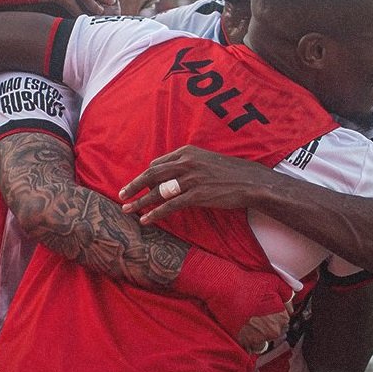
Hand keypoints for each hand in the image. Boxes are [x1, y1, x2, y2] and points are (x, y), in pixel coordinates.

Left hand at [119, 145, 275, 224]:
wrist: (251, 181)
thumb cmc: (229, 172)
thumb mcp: (205, 160)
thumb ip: (186, 164)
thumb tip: (169, 174)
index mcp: (186, 152)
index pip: (157, 163)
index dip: (145, 175)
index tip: (136, 184)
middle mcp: (186, 162)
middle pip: (151, 174)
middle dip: (134, 186)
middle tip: (121, 194)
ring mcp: (191, 179)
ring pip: (158, 191)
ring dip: (140, 201)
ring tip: (127, 209)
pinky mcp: (197, 195)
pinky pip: (170, 205)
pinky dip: (155, 213)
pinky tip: (146, 219)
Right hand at [176, 246, 291, 350]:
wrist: (225, 289)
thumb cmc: (247, 285)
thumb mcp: (274, 282)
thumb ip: (287, 294)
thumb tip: (291, 302)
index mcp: (282, 318)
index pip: (285, 321)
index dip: (276, 314)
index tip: (268, 310)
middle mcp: (272, 331)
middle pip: (274, 332)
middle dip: (268, 324)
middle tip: (257, 314)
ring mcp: (257, 338)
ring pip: (262, 341)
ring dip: (258, 335)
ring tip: (250, 323)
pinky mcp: (242, 341)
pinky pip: (249, 348)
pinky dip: (247, 342)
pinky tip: (243, 330)